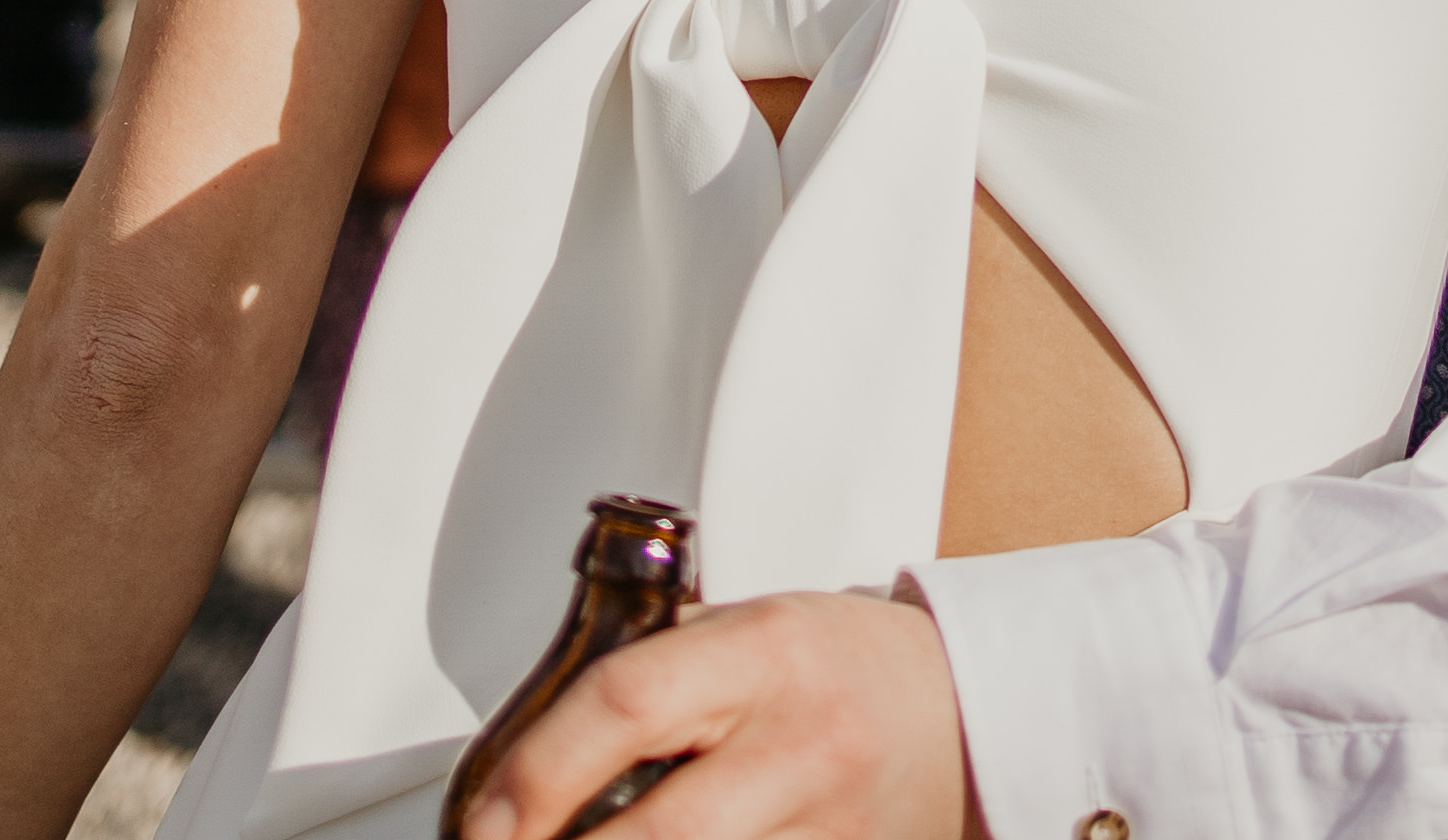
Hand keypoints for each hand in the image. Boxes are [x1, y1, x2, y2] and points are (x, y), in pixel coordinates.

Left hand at [461, 591, 974, 839]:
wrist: (963, 713)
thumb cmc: (840, 665)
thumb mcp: (749, 628)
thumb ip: (654, 666)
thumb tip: (528, 732)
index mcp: (767, 652)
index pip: (628, 704)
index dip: (538, 774)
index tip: (484, 822)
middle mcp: (803, 742)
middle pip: (659, 834)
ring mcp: (832, 826)